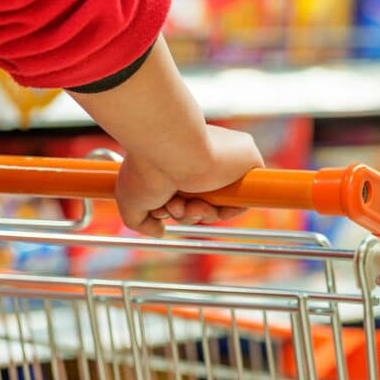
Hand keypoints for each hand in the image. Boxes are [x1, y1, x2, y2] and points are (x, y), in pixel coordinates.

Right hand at [114, 125, 264, 235]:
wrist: (170, 148)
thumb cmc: (146, 168)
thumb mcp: (131, 199)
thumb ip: (142, 221)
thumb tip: (160, 231)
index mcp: (181, 160)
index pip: (185, 195)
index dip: (173, 209)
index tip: (161, 209)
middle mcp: (203, 160)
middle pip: (201, 203)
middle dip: (184, 214)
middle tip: (171, 206)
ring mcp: (226, 162)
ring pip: (219, 205)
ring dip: (199, 215)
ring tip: (181, 203)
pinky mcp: (248, 161)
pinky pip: (243, 200)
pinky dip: (226, 211)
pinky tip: (205, 205)